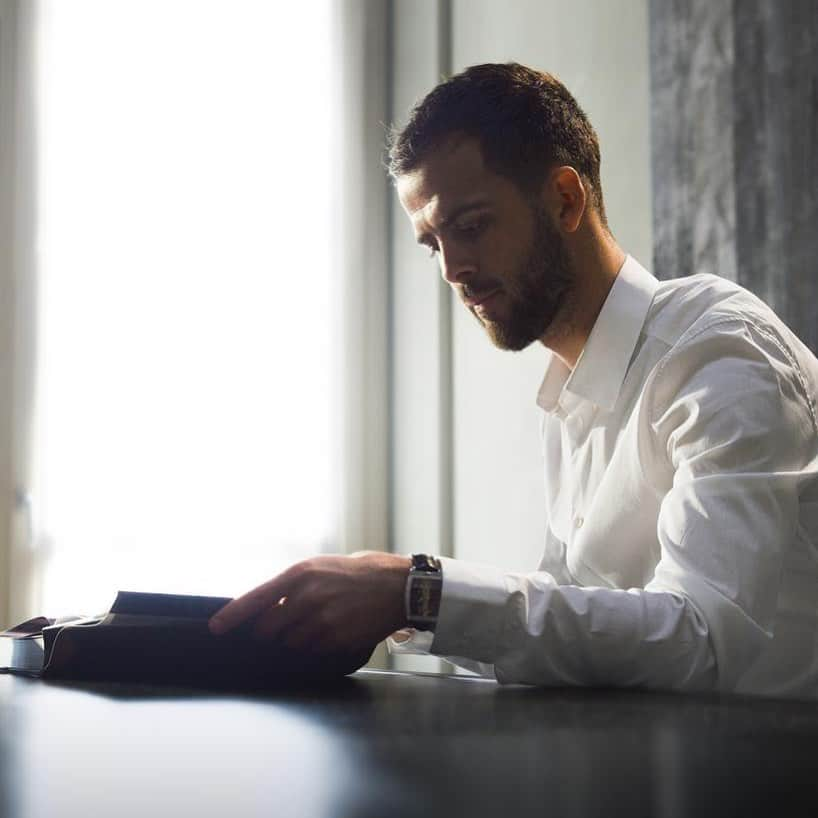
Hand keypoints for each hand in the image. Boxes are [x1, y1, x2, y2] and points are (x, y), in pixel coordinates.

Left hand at [208, 552, 411, 656]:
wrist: (398, 586)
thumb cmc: (359, 572)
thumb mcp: (322, 567)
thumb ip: (294, 586)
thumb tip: (268, 608)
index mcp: (300, 574)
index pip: (255, 599)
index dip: (231, 617)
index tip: (215, 628)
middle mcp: (306, 597)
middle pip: (267, 629)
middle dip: (270, 631)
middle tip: (285, 625)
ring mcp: (321, 621)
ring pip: (289, 643)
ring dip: (295, 640)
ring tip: (318, 623)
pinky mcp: (336, 640)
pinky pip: (311, 651)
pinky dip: (315, 646)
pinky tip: (332, 631)